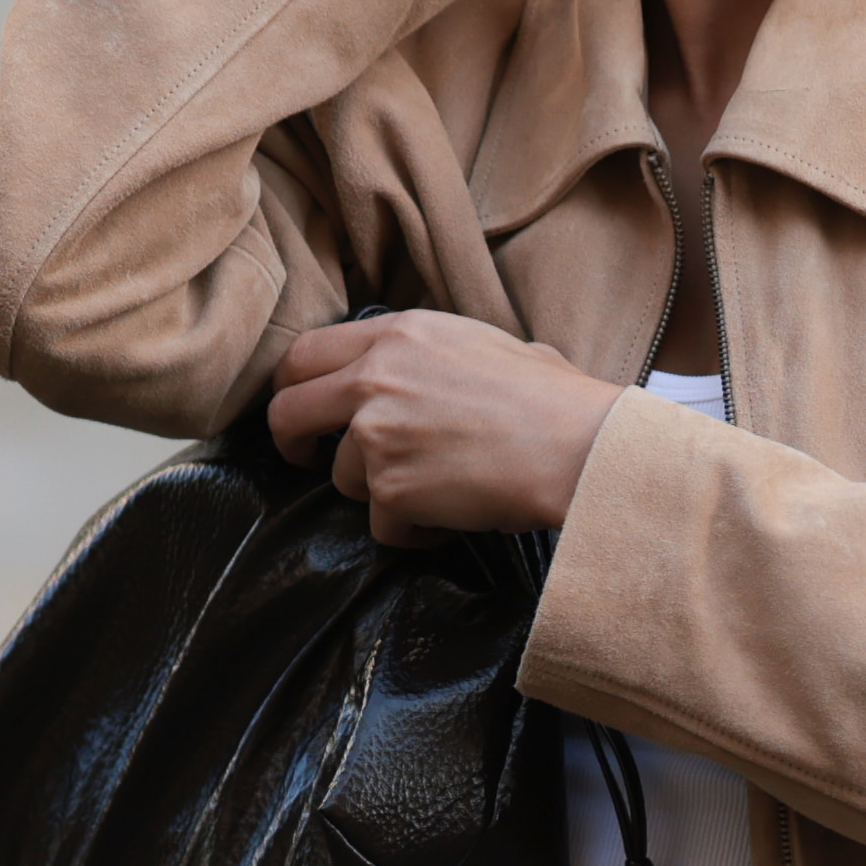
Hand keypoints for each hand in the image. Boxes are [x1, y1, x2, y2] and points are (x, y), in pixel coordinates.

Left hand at [267, 310, 624, 540]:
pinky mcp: (391, 491)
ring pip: (344, 478)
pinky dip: (416, 530)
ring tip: (442, 489)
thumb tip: (435, 366)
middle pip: (288, 413)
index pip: (304, 353)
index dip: (294, 387)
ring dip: (384, 492)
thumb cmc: (553, 398)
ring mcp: (376, 436)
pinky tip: (456, 515)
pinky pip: (384, 525)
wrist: (577, 446)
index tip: (305, 412)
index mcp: (396, 335)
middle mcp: (374, 379)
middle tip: (312, 462)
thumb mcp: (488, 343)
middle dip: (294, 444)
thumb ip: (437, 355)